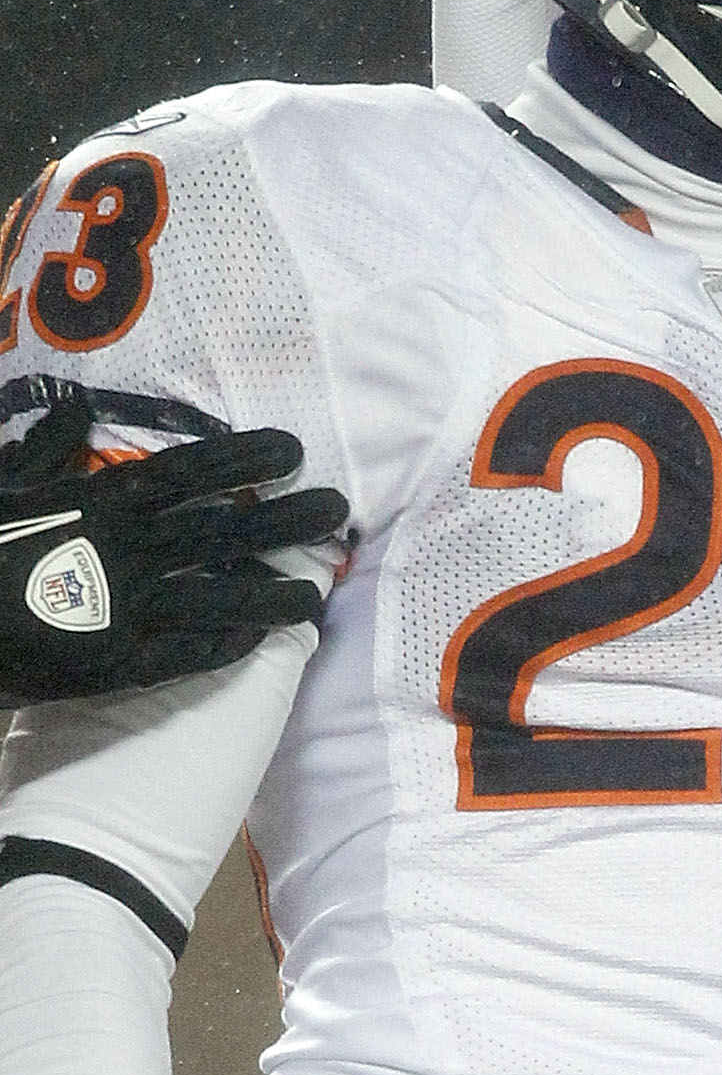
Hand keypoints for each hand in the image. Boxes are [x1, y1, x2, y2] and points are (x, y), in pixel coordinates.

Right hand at [0, 401, 348, 702]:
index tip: (292, 450)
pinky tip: (258, 638)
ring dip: (275, 593)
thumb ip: (44, 451)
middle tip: (336, 511)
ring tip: (315, 594)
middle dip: (286, 518)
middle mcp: (127, 550)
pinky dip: (227, 643)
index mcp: (99, 500)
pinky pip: (191, 651)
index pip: (190, 471)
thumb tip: (71, 412)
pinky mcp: (121, 662)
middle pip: (226, 528)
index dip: (245, 457)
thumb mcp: (6, 486)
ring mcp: (129, 609)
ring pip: (223, 596)